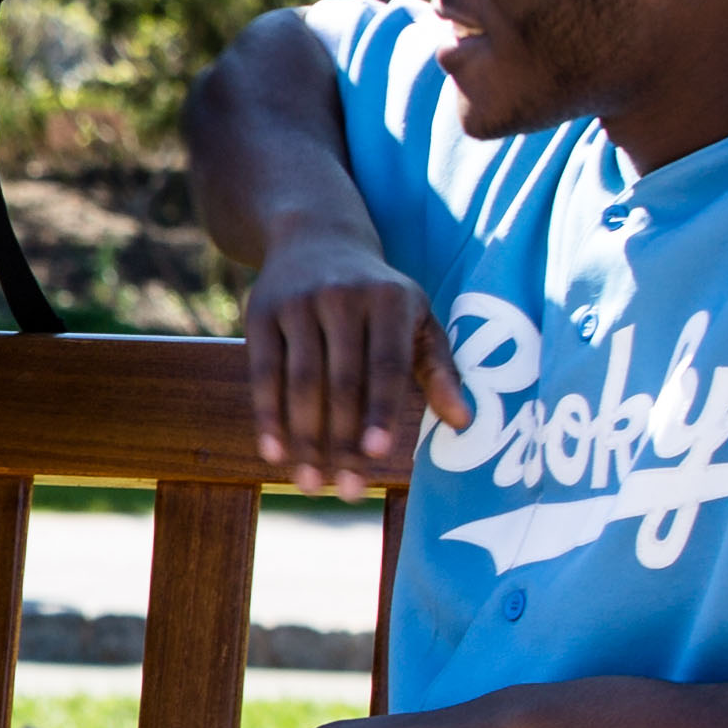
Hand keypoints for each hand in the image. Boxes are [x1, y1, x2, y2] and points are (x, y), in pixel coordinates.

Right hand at [241, 219, 462, 490]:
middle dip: (343, 440)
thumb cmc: (380, 295)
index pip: (388, 363)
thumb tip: (465, 422)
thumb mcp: (418, 319)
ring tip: (311, 483)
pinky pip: (264, 373)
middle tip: (346, 490)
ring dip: (304, 438)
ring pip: (300, 382)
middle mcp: (343, 296)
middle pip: (341, 381)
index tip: (378, 455)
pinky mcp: (262, 314)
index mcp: (391, 300)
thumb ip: (440, 370)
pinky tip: (275, 453)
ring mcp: (298, 303)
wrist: (316, 237)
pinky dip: (268, 416)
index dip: (382, 410)